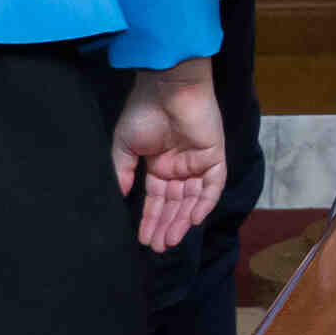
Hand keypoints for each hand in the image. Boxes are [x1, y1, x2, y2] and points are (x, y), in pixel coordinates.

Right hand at [112, 59, 225, 252]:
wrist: (167, 87)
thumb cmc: (143, 112)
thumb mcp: (125, 146)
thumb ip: (124, 173)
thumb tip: (121, 198)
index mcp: (159, 164)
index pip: (157, 199)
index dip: (151, 219)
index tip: (143, 239)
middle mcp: (179, 166)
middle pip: (175, 203)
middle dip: (166, 225)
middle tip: (157, 247)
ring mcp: (198, 161)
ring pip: (192, 198)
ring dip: (182, 220)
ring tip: (170, 240)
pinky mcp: (214, 155)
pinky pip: (213, 184)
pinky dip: (205, 202)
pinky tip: (192, 220)